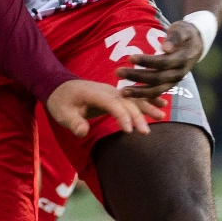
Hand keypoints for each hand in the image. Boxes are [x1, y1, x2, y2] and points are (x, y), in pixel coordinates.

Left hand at [44, 78, 165, 138]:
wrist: (59, 87)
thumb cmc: (61, 101)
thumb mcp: (61, 113)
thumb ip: (72, 122)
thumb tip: (82, 131)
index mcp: (94, 93)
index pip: (112, 104)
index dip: (121, 116)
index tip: (129, 131)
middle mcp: (107, 90)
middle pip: (126, 102)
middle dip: (137, 116)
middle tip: (146, 132)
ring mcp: (113, 91)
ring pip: (133, 99)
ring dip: (147, 107)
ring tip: (162, 116)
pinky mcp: (116, 95)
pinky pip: (133, 98)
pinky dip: (147, 100)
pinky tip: (161, 104)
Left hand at [119, 20, 203, 96]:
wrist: (196, 44)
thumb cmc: (185, 34)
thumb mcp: (182, 30)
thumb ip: (175, 38)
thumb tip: (165, 48)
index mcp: (182, 59)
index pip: (162, 62)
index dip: (146, 61)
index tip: (130, 58)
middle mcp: (179, 73)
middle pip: (157, 78)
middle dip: (137, 77)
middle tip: (118, 72)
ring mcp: (174, 81)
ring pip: (156, 90)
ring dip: (139, 92)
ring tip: (122, 92)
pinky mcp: (169, 85)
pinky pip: (156, 93)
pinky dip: (143, 96)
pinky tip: (129, 96)